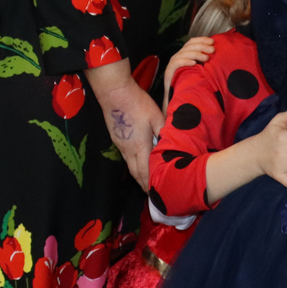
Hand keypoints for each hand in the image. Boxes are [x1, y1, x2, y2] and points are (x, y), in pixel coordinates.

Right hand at [87, 61, 161, 191]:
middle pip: (135, 173)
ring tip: (147, 183)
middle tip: (153, 194)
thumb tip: (173, 146)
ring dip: (138, 176)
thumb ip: (164, 133)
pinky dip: (133, 166)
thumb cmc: (137, 103)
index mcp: (140, 146)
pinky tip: (138, 164)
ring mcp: (120, 145)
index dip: (150, 185)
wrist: (113, 92)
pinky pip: (126, 157)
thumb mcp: (156, 117)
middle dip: (144, 185)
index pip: (145, 172)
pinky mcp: (116, 138)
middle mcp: (128, 149)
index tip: (158, 195)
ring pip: (129, 166)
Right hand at [163, 36, 216, 105]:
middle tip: (212, 50)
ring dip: (196, 54)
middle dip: (202, 46)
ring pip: (184, 53)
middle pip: (188, 46)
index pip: (191, 42)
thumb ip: (204, 62)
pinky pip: (177, 63)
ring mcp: (172, 64)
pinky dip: (185, 61)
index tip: (212, 42)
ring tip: (206, 58)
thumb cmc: (190, 84)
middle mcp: (177, 57)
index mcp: (184, 54)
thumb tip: (216, 55)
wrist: (177, 99)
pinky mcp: (169, 72)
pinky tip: (194, 63)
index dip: (201, 40)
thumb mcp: (199, 70)